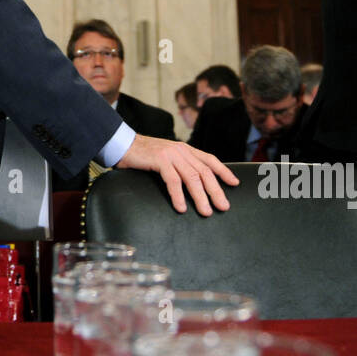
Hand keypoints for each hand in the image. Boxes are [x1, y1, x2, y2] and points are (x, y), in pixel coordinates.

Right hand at [115, 135, 237, 215]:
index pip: (210, 160)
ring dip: (200, 196)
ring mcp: (171, 154)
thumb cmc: (143, 154)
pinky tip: (181, 207)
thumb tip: (194, 183)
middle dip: (216, 190)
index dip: (223, 171)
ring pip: (192, 177)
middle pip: (204, 172)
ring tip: (206, 211)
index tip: (234, 183)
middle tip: (223, 206)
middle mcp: (181, 150)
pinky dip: (178, 195)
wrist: (122, 143)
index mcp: (185, 149)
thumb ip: (180, 166)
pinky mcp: (159, 159)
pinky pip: (173, 180)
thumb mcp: (167, 157)